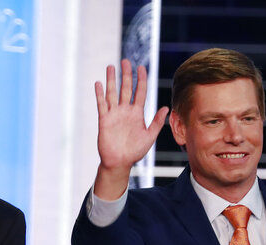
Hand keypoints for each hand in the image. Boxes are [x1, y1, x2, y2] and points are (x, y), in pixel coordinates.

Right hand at [93, 59, 167, 199]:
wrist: (119, 162)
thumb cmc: (135, 151)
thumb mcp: (149, 136)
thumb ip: (156, 122)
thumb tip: (166, 107)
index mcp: (137, 113)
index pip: (140, 91)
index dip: (141, 79)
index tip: (142, 67)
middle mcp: (125, 110)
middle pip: (126, 88)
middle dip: (126, 74)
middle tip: (126, 61)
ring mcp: (114, 114)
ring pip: (112, 93)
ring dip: (112, 80)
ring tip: (111, 67)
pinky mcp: (104, 120)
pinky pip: (102, 104)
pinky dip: (100, 94)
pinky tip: (99, 83)